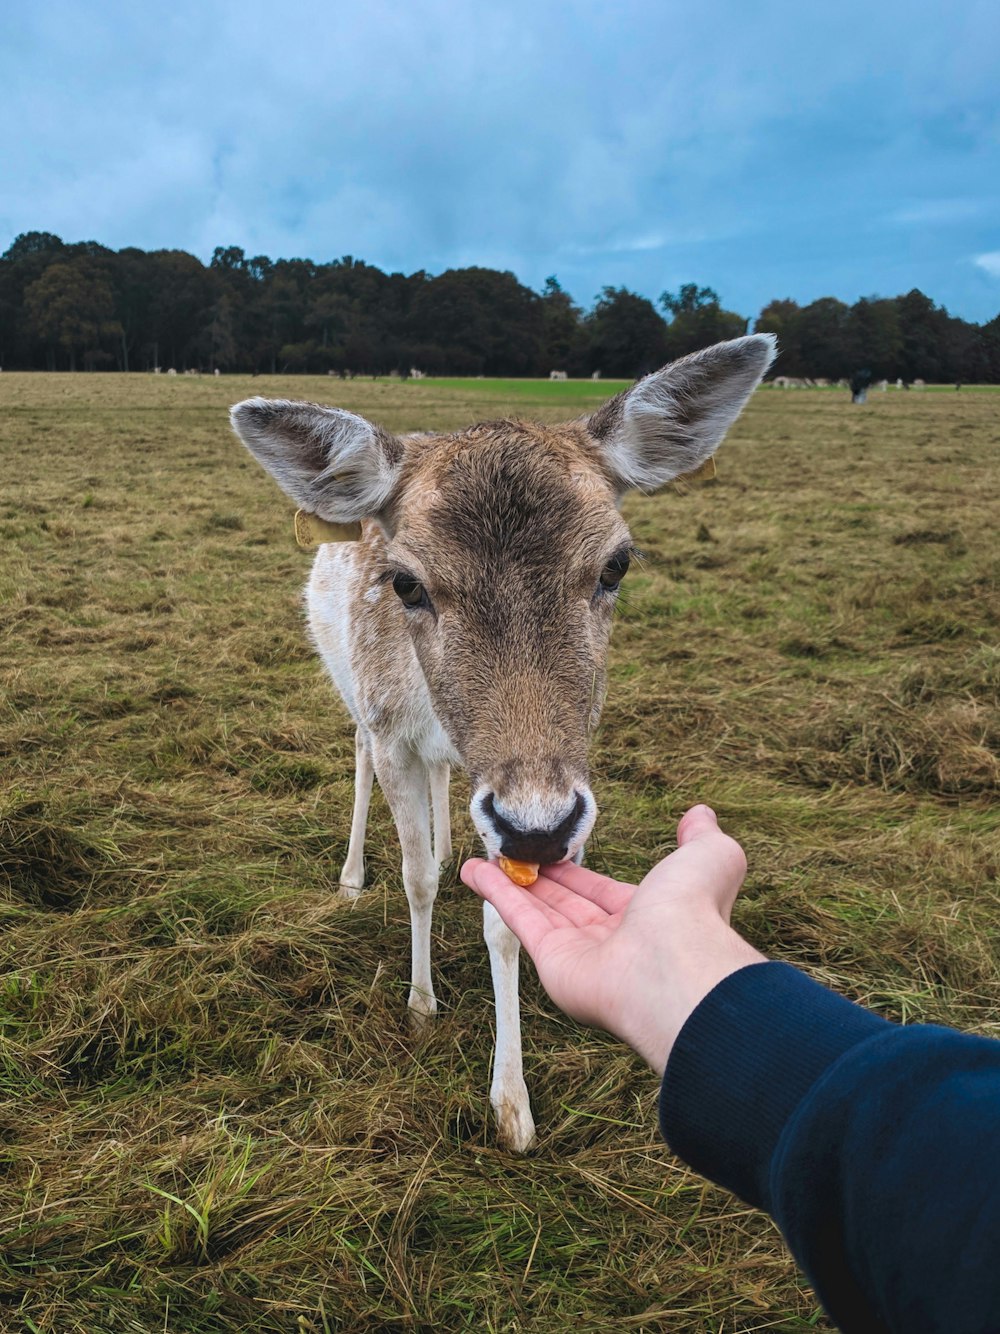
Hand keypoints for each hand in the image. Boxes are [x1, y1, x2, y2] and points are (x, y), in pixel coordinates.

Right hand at [460, 805, 764, 1074]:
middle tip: (512, 852)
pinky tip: (474, 872)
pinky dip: (496, 895)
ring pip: (538, 910)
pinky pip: (521, 922)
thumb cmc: (694, 909)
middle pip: (566, 902)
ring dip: (507, 882)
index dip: (578, 870)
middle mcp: (614, 940)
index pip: (603, 890)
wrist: (674, 963)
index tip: (555, 849)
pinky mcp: (553, 964)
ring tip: (479, 858)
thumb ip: (701, 836)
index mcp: (648, 916)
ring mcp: (582, 955)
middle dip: (539, 877)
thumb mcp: (710, 856)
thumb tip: (701, 814)